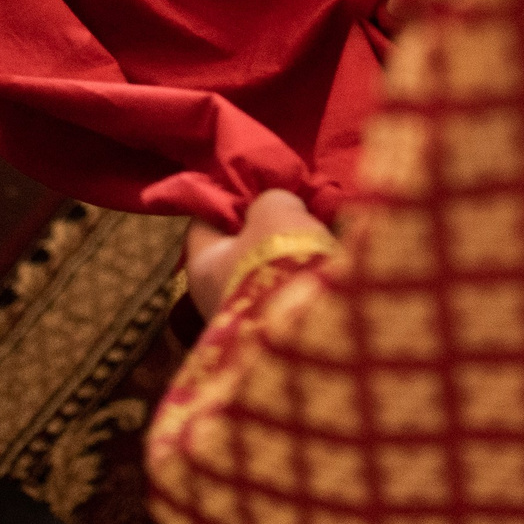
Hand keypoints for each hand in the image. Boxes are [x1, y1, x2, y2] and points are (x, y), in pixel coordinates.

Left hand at [185, 188, 329, 315]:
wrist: (313, 329)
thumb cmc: (280, 262)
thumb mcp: (276, 211)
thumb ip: (270, 201)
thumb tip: (279, 209)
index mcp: (200, 264)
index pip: (203, 221)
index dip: (228, 199)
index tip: (256, 186)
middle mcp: (213, 298)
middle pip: (235, 251)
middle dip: (262, 232)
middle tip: (292, 210)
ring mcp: (243, 323)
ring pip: (263, 276)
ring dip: (285, 258)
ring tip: (316, 237)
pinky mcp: (275, 337)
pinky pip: (284, 297)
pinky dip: (300, 281)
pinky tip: (324, 267)